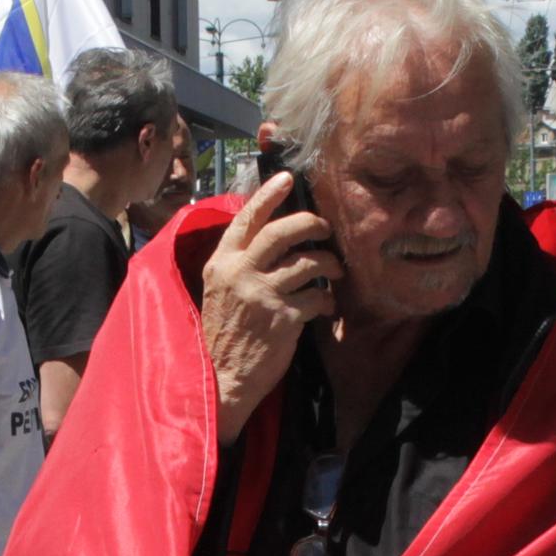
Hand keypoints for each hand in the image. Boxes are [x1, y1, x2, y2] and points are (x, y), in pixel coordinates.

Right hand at [198, 167, 337, 438]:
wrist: (223, 377)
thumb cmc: (226, 332)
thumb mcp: (221, 289)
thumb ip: (241, 262)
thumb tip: (274, 235)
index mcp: (222, 263)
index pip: (247, 218)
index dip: (268, 195)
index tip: (287, 178)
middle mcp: (240, 272)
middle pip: (282, 231)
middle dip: (311, 223)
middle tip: (326, 228)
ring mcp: (263, 294)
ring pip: (308, 262)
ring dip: (328, 264)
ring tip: (334, 271)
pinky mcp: (284, 317)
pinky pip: (317, 297)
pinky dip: (327, 300)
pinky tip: (326, 306)